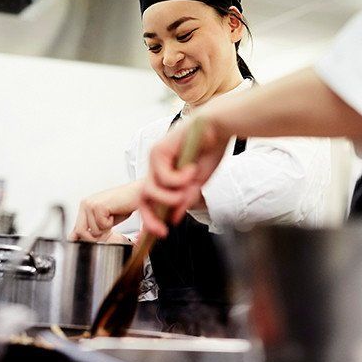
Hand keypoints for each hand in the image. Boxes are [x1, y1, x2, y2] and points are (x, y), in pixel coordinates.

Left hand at [69, 181, 141, 241]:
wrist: (136, 194)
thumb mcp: (104, 219)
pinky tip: (114, 213)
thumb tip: (80, 239)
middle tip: (107, 227)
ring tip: (112, 216)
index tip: (93, 240)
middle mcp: (85, 203)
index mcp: (85, 205)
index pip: (75, 229)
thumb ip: (92, 228)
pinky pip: (102, 225)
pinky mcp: (99, 206)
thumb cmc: (124, 205)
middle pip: (80, 231)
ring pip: (93, 230)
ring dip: (106, 228)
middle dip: (95, 236)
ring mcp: (91, 204)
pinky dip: (111, 223)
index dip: (84, 238)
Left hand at [138, 116, 229, 237]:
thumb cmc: (211, 150)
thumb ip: (185, 199)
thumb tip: (172, 218)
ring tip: (188, 188)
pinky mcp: (158, 151)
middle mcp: (158, 168)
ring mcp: (156, 159)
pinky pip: (162, 176)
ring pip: (151, 190)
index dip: (152, 220)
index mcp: (167, 175)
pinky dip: (178, 179)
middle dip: (151, 218)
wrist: (218, 126)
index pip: (152, 202)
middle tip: (163, 229)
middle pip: (143, 199)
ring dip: (171, 196)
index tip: (160, 234)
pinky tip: (191, 169)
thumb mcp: (199, 182)